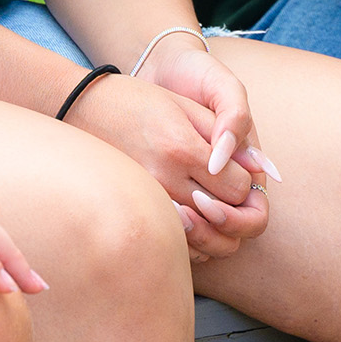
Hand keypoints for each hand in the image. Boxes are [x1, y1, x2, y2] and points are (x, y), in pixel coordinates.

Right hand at [67, 63, 269, 263]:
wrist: (80, 107)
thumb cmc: (136, 99)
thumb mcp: (184, 105)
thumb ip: (223, 134)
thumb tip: (259, 166)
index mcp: (181, 148)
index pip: (237, 187)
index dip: (244, 179)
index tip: (234, 169)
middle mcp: (164, 179)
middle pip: (224, 214)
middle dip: (234, 204)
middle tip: (224, 187)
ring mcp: (147, 199)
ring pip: (203, 237)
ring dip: (216, 226)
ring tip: (210, 203)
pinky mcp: (134, 211)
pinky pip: (176, 242)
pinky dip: (191, 237)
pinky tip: (189, 215)